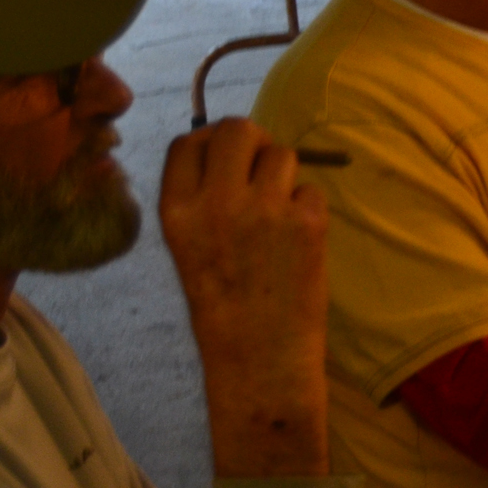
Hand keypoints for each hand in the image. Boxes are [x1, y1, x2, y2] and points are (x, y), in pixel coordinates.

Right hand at [159, 119, 329, 478]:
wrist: (259, 357)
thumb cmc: (224, 305)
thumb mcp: (191, 248)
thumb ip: (205, 198)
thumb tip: (237, 149)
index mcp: (176, 211)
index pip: (188, 143)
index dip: (210, 143)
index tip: (225, 159)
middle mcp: (216, 203)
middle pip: (237, 129)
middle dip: (253, 141)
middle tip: (261, 168)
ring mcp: (264, 209)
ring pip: (282, 154)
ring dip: (285, 176)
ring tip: (278, 218)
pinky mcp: (306, 221)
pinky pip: (311, 189)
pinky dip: (309, 208)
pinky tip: (297, 243)